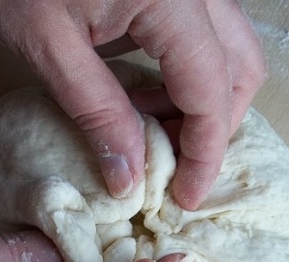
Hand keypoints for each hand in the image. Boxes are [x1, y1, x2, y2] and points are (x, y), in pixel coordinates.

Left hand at [0, 0, 265, 209]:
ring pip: (228, 52)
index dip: (204, 152)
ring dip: (202, 104)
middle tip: (174, 168)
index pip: (211, 90)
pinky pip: (201, 39)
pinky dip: (185, 78)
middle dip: (213, 128)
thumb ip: (98, 112)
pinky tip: (147, 100)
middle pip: (239, 68)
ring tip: (152, 135)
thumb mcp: (49, 46)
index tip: (185, 196)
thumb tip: (130, 178)